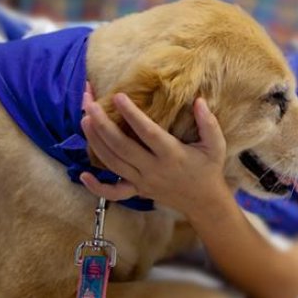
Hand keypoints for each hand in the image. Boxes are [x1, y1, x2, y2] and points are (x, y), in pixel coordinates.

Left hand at [79, 92, 227, 214]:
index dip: (131, 114)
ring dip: (95, 141)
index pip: (147, 132)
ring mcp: (142, 182)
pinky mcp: (137, 191)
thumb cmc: (209, 169)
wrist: (204, 202)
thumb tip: (199, 100)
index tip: (118, 96)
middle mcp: (153, 169)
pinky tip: (82, 174)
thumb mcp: (215, 145)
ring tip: (84, 119)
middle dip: (102, 124)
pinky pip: (113, 193)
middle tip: (89, 104)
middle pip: (121, 147)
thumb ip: (208, 123)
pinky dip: (96, 186)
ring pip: (112, 163)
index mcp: (172, 155)